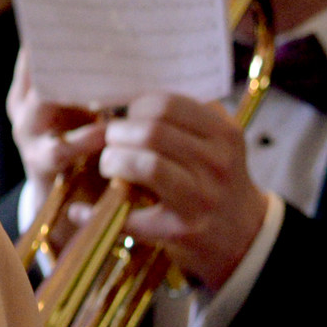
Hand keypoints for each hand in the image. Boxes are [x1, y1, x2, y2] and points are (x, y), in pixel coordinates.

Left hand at [9, 50, 269, 290]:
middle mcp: (217, 163)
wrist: (245, 234)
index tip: (125, 117)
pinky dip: (94, 213)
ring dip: (112, 162)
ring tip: (109, 166)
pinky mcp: (182, 230)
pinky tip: (80, 210)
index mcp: (223, 133)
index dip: (133, 107)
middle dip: (117, 134)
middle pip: (151, 131)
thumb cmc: (216, 178)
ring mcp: (202, 198)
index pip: (166, 104)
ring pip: (144, 165)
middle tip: (111, 142)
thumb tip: (125, 91)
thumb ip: (182, 115)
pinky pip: (128, 217)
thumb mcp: (215, 140)